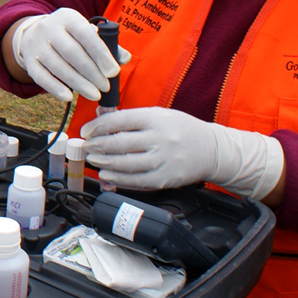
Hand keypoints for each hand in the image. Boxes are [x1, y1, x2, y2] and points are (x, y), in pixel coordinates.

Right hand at [9, 8, 129, 100]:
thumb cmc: (69, 36)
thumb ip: (106, 44)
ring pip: (58, 66)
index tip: (113, 72)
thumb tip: (125, 58)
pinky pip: (41, 77)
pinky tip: (68, 97)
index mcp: (68, 17)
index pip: (85, 34)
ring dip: (78, 83)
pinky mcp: (29, 60)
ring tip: (94, 95)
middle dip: (91, 72)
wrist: (34, 33)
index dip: (100, 54)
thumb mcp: (85, 32)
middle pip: (72, 52)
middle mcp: (49, 28)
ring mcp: (36, 44)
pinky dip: (55, 88)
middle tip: (105, 87)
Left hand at [82, 106, 284, 199]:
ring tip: (92, 160)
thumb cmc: (181, 129)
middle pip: (119, 143)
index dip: (97, 126)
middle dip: (97, 146)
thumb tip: (99, 120)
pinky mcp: (165, 178)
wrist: (211, 150)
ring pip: (125, 164)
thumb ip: (130, 119)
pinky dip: (118, 179)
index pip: (119, 120)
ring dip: (103, 163)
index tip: (85, 131)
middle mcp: (160, 139)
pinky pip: (136, 181)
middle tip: (86, 147)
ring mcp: (163, 160)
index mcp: (156, 118)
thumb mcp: (158, 115)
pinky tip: (107, 175)